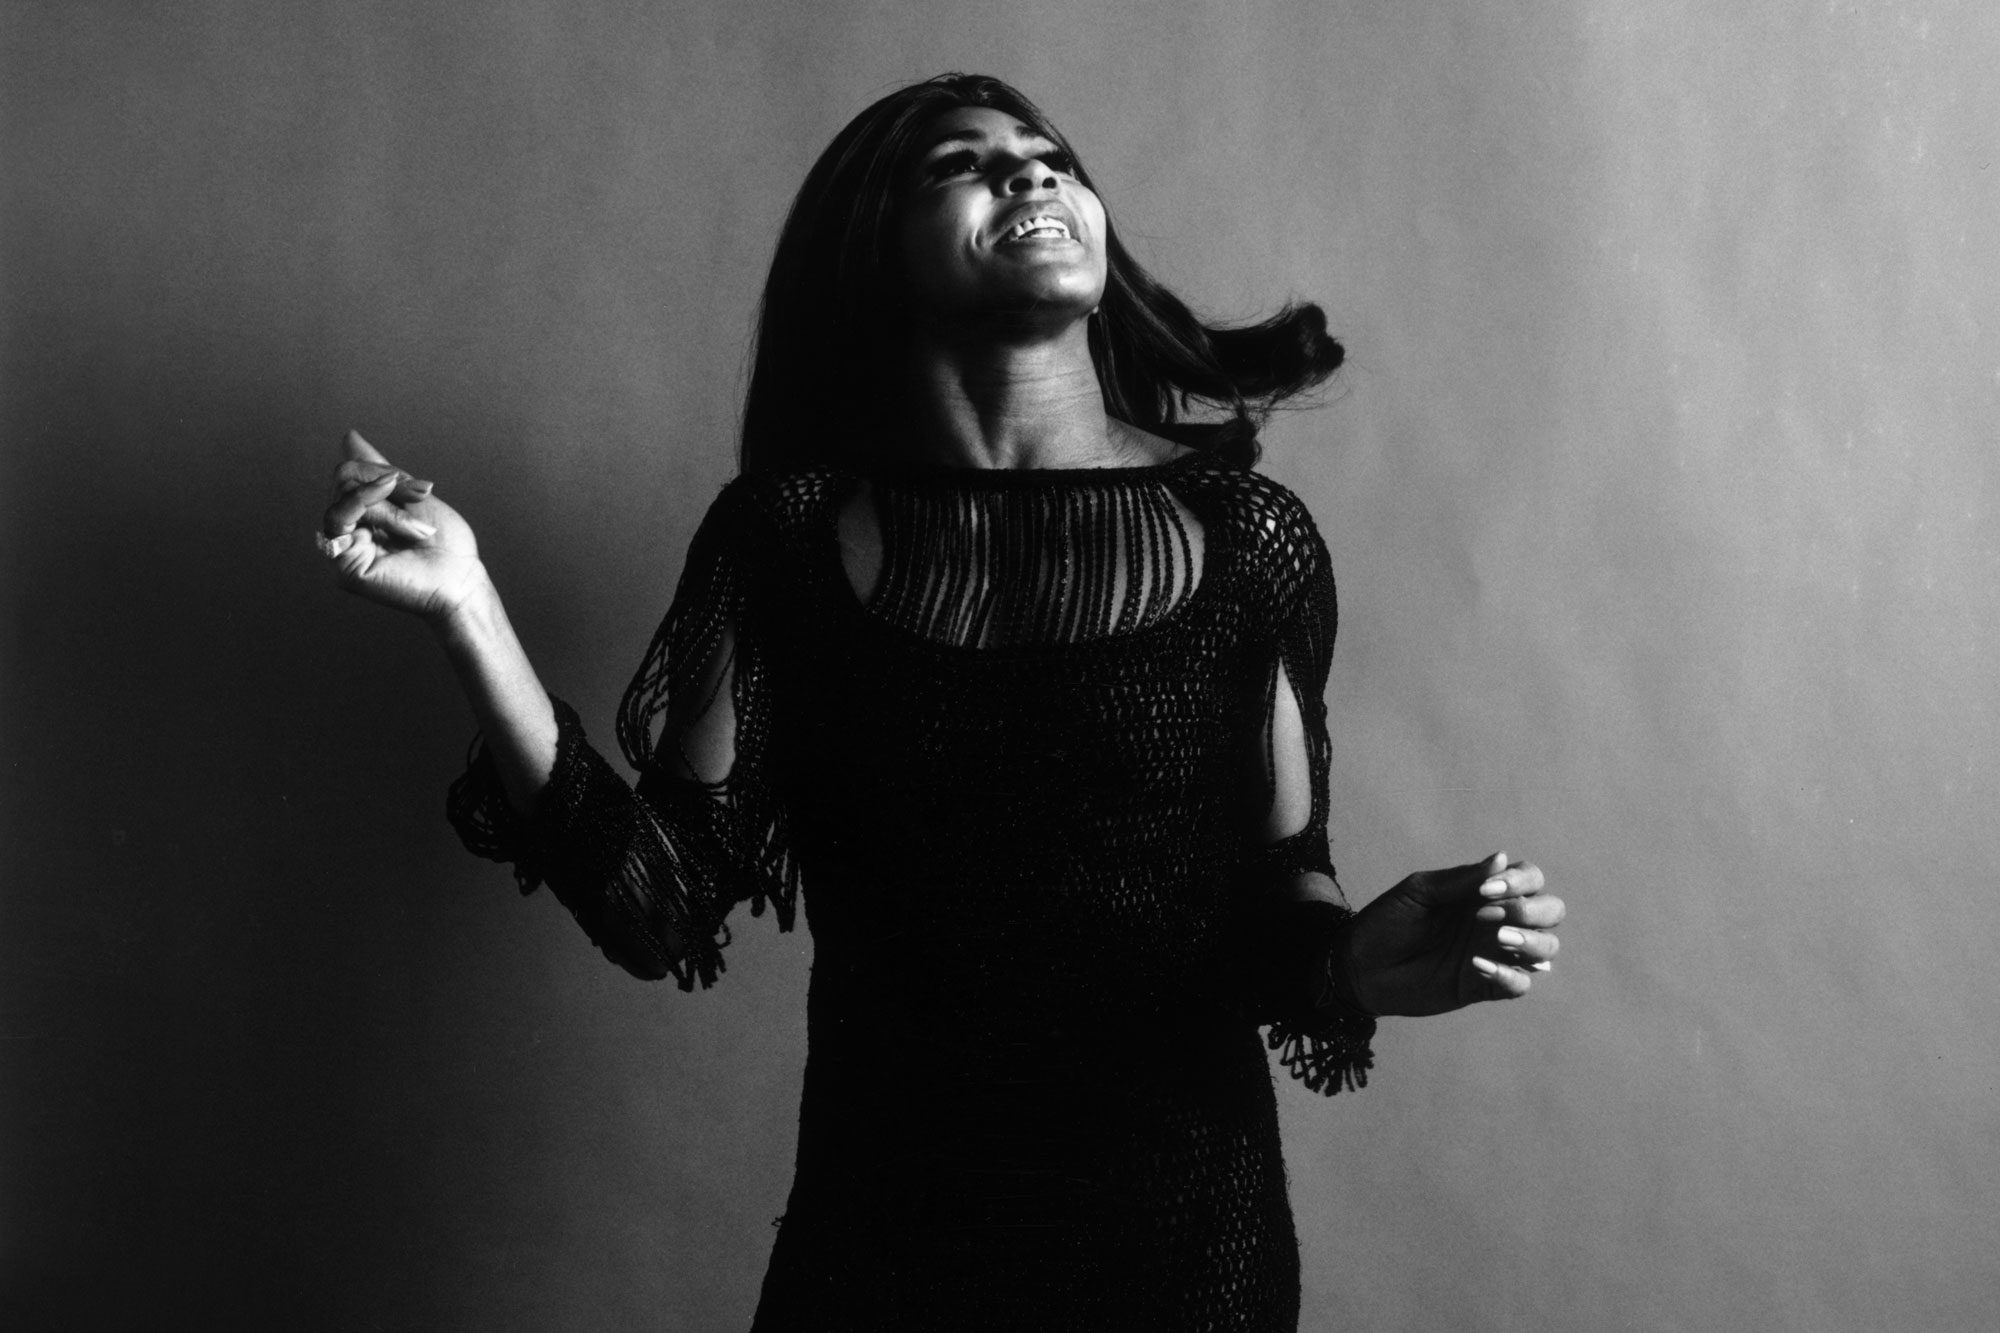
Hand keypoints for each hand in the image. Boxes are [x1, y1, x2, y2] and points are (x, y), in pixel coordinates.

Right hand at [318, 430, 486, 621]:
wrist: (462, 578)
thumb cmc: (446, 544)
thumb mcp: (412, 496)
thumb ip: (380, 471)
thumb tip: (349, 437)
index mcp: (362, 516)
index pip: (351, 475)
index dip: (384, 472)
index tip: (424, 489)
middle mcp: (348, 531)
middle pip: (343, 480)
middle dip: (386, 482)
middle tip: (421, 500)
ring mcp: (343, 548)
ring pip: (344, 496)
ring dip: (387, 505)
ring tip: (417, 528)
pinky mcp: (344, 565)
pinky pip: (338, 519)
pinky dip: (365, 505)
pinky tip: (398, 519)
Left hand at [1344, 853, 1562, 1016]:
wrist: (1360, 966)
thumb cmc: (1387, 922)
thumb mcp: (1419, 892)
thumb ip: (1460, 879)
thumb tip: (1501, 857)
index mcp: (1484, 892)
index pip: (1530, 878)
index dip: (1520, 881)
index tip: (1484, 891)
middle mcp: (1497, 920)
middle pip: (1551, 911)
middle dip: (1533, 911)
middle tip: (1489, 916)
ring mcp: (1494, 953)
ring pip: (1546, 949)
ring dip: (1532, 942)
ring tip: (1497, 938)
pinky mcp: (1485, 986)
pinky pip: (1520, 984)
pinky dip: (1509, 975)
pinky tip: (1476, 966)